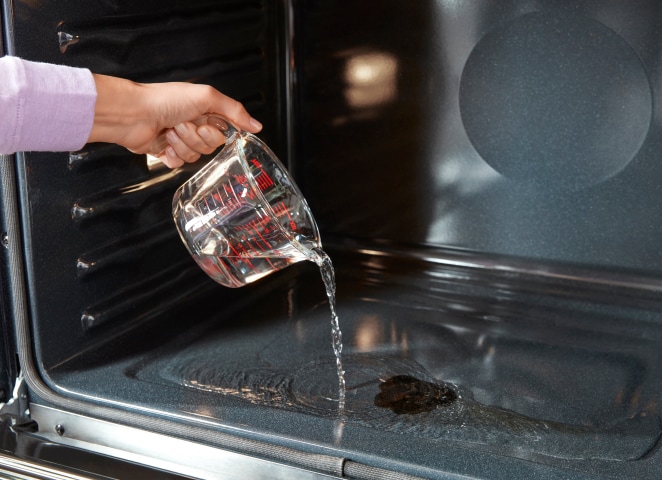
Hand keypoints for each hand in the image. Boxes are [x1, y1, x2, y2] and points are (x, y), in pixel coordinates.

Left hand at [87, 75, 261, 167]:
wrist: (134, 113)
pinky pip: (179, 164)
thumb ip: (234, 111)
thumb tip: (257, 125)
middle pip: (210, 146)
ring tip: (169, 130)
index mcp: (204, 112)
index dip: (215, 132)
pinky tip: (164, 144)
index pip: (224, 132)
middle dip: (196, 137)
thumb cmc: (165, 99)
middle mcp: (193, 126)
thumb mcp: (206, 97)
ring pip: (195, 156)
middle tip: (183, 123)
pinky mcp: (166, 153)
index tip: (205, 123)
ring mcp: (179, 141)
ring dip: (182, 143)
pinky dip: (172, 155)